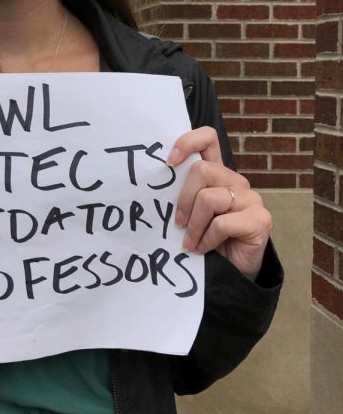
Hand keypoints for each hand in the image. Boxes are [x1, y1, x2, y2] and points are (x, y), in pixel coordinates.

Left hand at [167, 127, 271, 279]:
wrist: (230, 274)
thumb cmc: (205, 241)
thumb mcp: (189, 213)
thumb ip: (181, 194)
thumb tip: (153, 185)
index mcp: (217, 174)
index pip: (208, 138)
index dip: (187, 142)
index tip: (169, 163)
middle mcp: (236, 181)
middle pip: (201, 170)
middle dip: (183, 200)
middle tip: (177, 224)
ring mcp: (251, 199)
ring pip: (208, 198)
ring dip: (193, 225)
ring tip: (190, 242)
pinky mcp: (259, 219)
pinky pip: (222, 223)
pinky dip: (207, 239)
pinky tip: (204, 249)